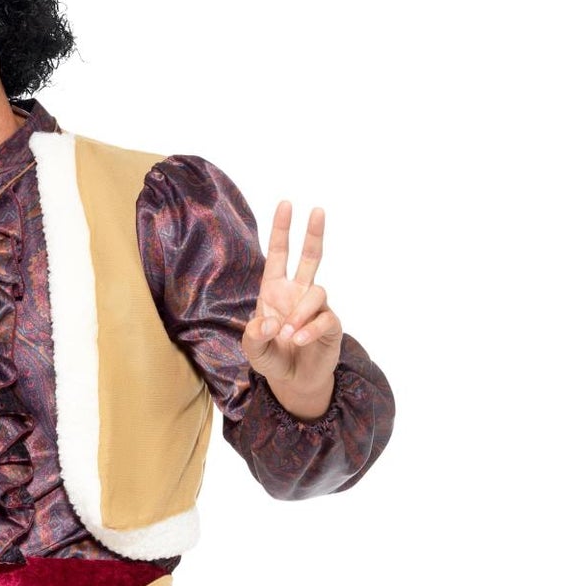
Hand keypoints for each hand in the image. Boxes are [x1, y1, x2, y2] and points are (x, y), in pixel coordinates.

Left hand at [243, 201, 343, 418]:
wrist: (293, 381)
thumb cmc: (272, 358)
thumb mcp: (253, 349)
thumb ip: (254, 336)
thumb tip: (271, 322)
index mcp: (275, 291)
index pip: (279, 255)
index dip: (281, 230)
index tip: (286, 204)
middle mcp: (297, 293)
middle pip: (310, 257)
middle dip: (312, 233)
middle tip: (317, 210)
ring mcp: (315, 308)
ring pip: (317, 292)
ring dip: (300, 314)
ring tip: (288, 335)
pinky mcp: (331, 325)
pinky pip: (325, 319)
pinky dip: (310, 330)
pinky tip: (298, 341)